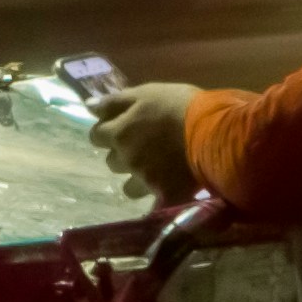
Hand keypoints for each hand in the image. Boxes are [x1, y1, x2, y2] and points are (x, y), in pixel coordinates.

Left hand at [88, 82, 201, 204]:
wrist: (214, 130)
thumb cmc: (180, 105)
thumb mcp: (146, 93)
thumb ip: (114, 101)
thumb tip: (87, 106)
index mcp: (119, 132)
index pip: (96, 136)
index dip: (107, 132)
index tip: (121, 129)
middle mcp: (126, 158)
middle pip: (112, 162)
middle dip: (123, 155)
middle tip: (144, 147)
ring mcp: (144, 179)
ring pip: (129, 187)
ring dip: (138, 179)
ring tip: (158, 171)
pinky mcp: (164, 196)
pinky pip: (152, 208)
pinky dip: (156, 202)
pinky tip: (166, 195)